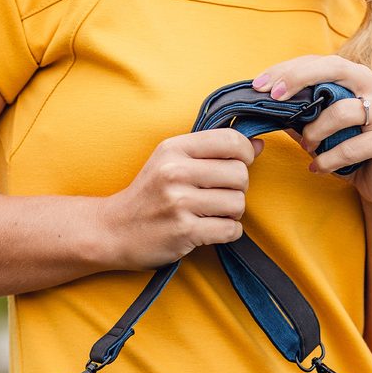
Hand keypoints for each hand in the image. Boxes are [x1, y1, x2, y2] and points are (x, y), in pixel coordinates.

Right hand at [97, 129, 263, 271]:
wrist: (113, 230)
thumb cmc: (147, 196)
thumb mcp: (170, 162)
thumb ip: (211, 151)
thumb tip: (258, 145)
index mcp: (174, 149)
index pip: (231, 140)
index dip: (245, 154)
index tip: (238, 165)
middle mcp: (175, 172)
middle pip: (240, 174)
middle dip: (237, 189)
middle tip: (219, 197)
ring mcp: (179, 203)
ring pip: (238, 204)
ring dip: (232, 213)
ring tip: (212, 215)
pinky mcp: (184, 231)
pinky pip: (230, 230)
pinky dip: (227, 233)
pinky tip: (210, 230)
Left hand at [252, 54, 371, 209]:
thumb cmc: (350, 153)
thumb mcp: (320, 132)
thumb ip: (300, 115)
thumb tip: (265, 106)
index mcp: (358, 77)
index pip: (320, 62)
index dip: (289, 70)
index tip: (260, 85)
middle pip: (335, 69)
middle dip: (299, 79)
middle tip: (274, 98)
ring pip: (341, 112)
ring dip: (314, 132)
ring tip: (306, 147)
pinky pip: (350, 147)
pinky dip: (327, 160)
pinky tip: (317, 168)